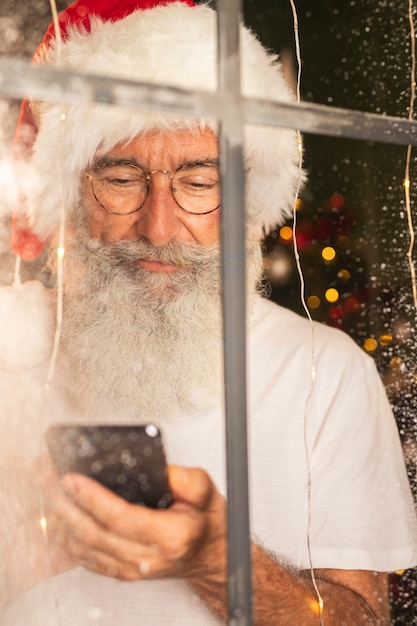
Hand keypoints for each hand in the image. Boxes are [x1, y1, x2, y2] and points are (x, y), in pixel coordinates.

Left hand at [50, 466, 226, 585]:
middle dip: (66, 504)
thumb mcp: (208, 494)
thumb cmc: (205, 525)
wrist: (210, 557)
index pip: (122, 518)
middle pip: (94, 533)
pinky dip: (68, 536)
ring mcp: (132, 568)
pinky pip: (86, 558)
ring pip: (85, 547)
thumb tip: (167, 472)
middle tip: (49, 479)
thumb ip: (190, 481)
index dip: (93, 498)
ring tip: (49, 491)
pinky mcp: (121, 572)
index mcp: (169, 536)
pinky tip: (61, 516)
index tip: (74, 479)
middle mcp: (147, 557)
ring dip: (61, 518)